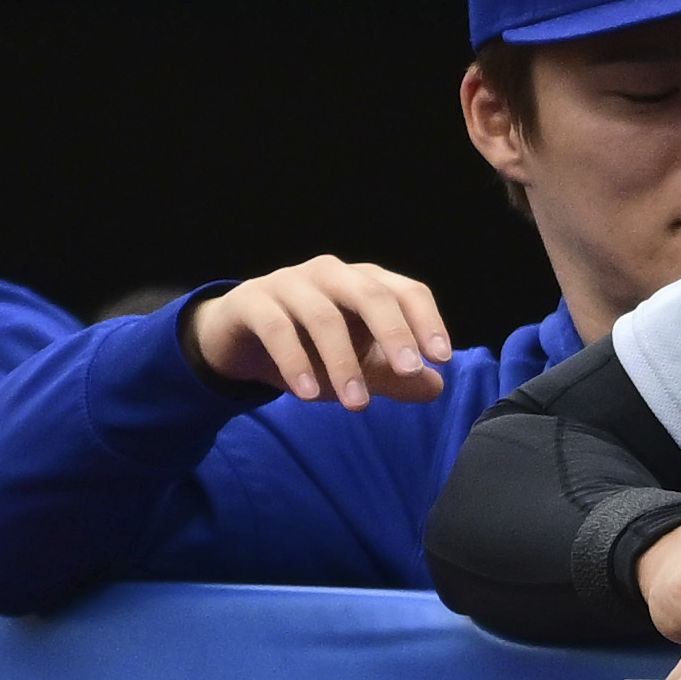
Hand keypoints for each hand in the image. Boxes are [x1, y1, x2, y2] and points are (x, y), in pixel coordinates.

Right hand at [182, 258, 451, 409]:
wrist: (238, 341)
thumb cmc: (309, 348)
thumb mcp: (356, 366)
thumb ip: (394, 375)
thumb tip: (436, 387)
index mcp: (364, 282)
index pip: (407, 291)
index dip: (427, 321)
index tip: (441, 359)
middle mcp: (331, 274)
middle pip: (370, 294)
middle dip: (394, 333)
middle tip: (409, 371)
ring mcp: (290, 282)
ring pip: (324, 316)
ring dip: (343, 362)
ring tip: (358, 405)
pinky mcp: (252, 301)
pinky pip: (277, 328)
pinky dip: (296, 362)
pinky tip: (310, 395)